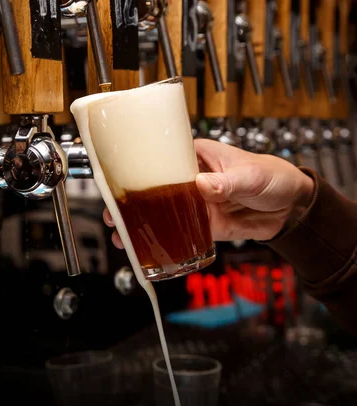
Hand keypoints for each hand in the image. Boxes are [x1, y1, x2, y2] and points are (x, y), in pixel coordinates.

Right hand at [103, 139, 314, 246]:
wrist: (293, 209)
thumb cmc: (274, 177)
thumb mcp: (253, 176)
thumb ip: (229, 182)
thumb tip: (203, 185)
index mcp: (199, 156)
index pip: (162, 158)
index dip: (137, 168)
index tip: (118, 181)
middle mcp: (193, 178)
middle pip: (155, 187)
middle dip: (132, 201)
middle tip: (112, 214)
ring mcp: (197, 203)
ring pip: (163, 212)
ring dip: (143, 223)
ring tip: (122, 236)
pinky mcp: (206, 224)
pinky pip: (181, 232)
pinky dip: (165, 240)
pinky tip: (148, 249)